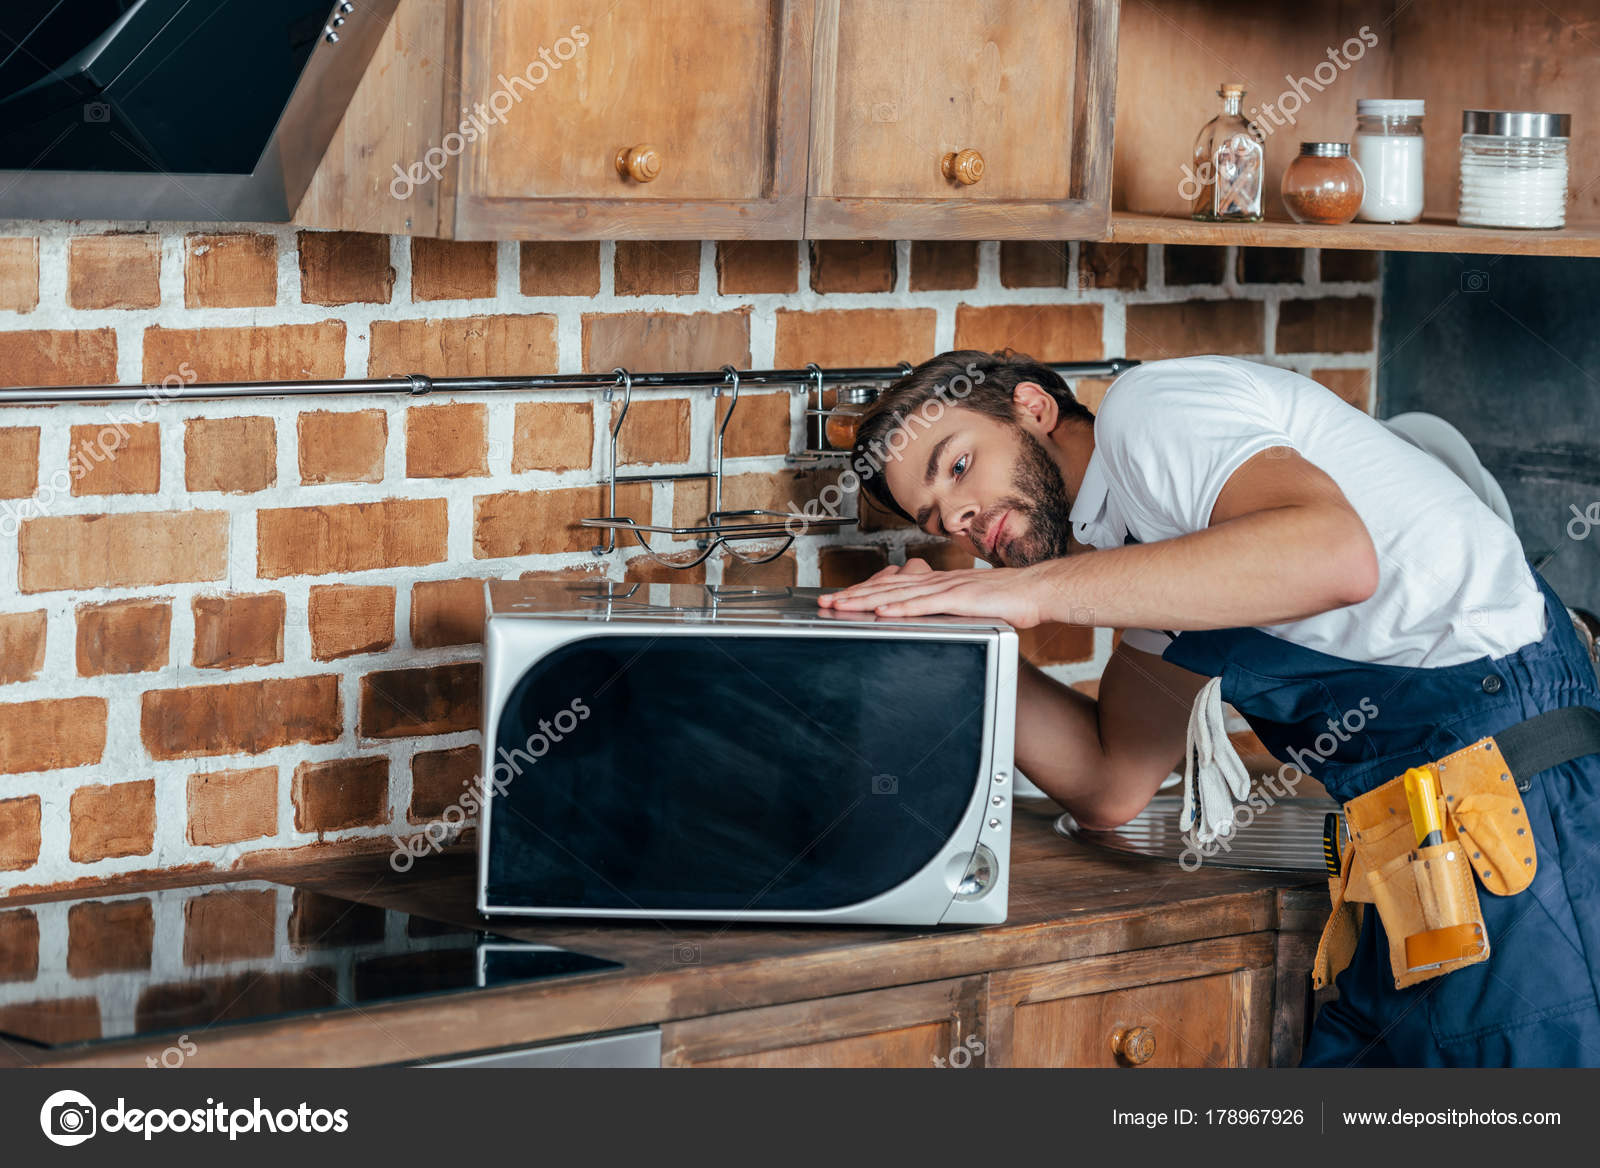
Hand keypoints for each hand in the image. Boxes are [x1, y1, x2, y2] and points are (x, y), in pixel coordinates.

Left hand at [819, 563, 1046, 627]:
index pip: (891, 588)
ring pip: (899, 595)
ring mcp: (947, 589)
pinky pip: (926, 605)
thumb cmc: (1007, 600)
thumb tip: (926, 617)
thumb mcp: (968, 604)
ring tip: (842, 606)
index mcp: (936, 584)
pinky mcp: (961, 599)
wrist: (1035, 590)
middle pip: (886, 589)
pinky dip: (902, 608)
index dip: (863, 593)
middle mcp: (936, 582)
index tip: (839, 599)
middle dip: (853, 596)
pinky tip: (884, 612)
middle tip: (825, 602)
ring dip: (867, 601)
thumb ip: (945, 609)